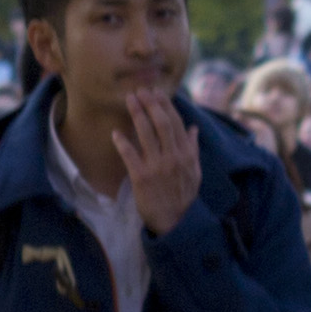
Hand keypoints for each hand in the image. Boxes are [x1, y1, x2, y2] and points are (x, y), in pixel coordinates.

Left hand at [120, 98, 201, 235]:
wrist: (175, 222)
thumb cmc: (183, 196)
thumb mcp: (195, 171)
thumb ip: (193, 148)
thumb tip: (193, 127)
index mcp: (186, 154)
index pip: (175, 122)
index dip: (165, 105)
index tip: (156, 91)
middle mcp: (173, 157)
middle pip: (161, 123)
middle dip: (150, 103)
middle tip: (140, 90)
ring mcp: (157, 167)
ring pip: (146, 134)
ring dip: (137, 114)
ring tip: (129, 99)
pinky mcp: (142, 178)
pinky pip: (130, 156)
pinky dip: (122, 143)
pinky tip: (115, 132)